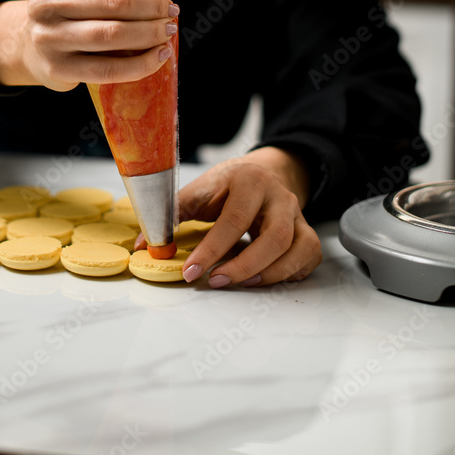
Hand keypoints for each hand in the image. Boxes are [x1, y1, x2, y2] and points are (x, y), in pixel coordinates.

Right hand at [0, 0, 178, 89]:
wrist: (32, 44)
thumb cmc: (65, 2)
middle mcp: (44, 2)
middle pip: (115, 2)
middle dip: (152, 8)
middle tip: (171, 11)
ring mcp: (49, 38)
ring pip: (114, 35)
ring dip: (151, 33)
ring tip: (168, 31)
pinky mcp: (58, 68)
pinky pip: (109, 68)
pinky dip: (141, 64)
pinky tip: (159, 56)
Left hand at [136, 147, 321, 287]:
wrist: (263, 172)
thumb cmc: (228, 185)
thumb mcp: (200, 190)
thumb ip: (173, 213)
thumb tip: (147, 244)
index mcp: (250, 181)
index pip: (233, 220)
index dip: (212, 250)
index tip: (190, 271)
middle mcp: (279, 197)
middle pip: (273, 238)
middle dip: (243, 266)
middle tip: (214, 281)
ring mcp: (297, 215)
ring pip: (296, 249)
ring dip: (268, 274)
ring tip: (237, 282)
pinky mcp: (306, 231)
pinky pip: (308, 257)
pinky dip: (289, 273)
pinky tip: (264, 277)